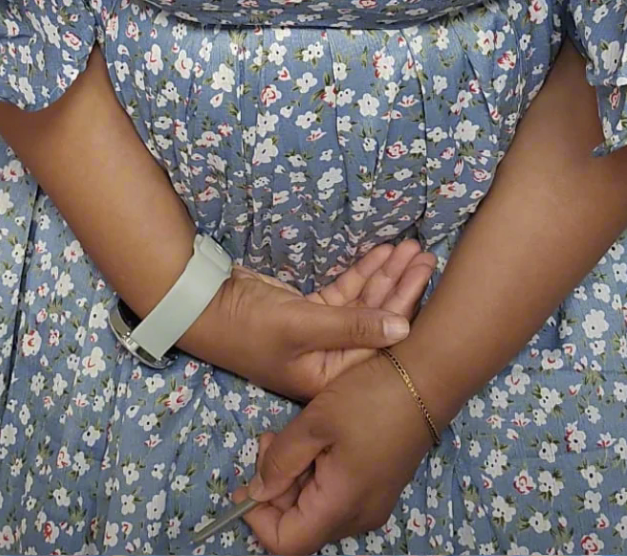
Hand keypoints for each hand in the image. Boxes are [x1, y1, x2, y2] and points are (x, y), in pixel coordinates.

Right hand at [179, 238, 435, 400]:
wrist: (202, 306)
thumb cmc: (249, 325)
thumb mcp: (301, 326)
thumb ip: (353, 325)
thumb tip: (404, 329)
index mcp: (329, 378)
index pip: (378, 342)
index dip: (403, 305)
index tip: (423, 274)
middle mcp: (330, 360)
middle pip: (375, 321)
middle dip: (400, 286)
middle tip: (424, 255)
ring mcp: (320, 335)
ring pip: (363, 304)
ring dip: (384, 276)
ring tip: (409, 248)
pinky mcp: (310, 314)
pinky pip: (345, 294)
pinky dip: (362, 273)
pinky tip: (381, 253)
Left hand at [231, 350, 434, 553]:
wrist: (428, 377)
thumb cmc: (370, 397)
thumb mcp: (315, 421)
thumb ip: (280, 460)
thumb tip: (257, 491)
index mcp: (341, 505)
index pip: (286, 543)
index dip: (258, 520)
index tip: (245, 483)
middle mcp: (359, 516)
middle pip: (302, 526)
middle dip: (275, 492)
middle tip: (268, 443)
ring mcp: (374, 502)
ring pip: (319, 510)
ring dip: (295, 480)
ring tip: (290, 436)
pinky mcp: (381, 485)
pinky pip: (338, 495)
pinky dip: (317, 476)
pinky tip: (316, 440)